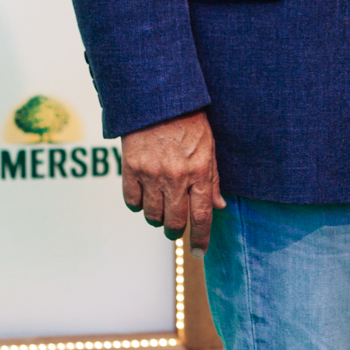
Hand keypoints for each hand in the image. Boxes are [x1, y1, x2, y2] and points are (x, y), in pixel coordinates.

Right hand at [121, 110, 225, 251]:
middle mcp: (176, 177)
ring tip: (160, 207)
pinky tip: (144, 196)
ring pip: (152, 216)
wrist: (158, 98)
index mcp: (199, 172)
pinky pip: (132, 201)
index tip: (199, 251)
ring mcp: (151, 174)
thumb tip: (219, 206)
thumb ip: (212, 180)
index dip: (201, 238)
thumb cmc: (188, 121)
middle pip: (174, 222)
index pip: (201, 217)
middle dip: (175, 231)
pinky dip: (138, 204)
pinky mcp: (130, 168)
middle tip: (175, 227)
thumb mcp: (209, 148)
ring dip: (157, 218)